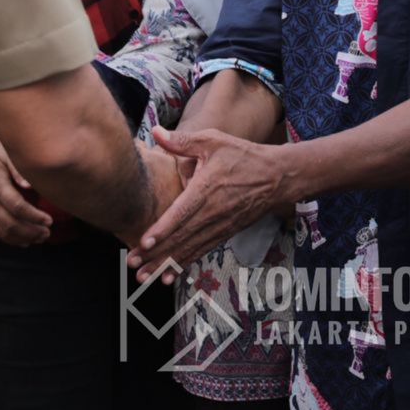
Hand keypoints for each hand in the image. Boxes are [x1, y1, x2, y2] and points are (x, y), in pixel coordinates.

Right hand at [0, 136, 53, 246]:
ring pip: (1, 232)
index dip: (34, 216)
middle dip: (30, 232)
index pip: (16, 206)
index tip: (49, 220)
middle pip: (9, 224)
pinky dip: (10, 239)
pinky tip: (25, 241)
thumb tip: (29, 186)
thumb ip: (17, 169)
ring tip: (40, 238)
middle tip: (47, 233)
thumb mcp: (6, 152)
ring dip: (22, 238)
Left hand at [127, 126, 291, 283]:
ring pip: (189, 249)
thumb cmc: (243, 156)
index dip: (162, 229)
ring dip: (166, 264)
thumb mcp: (213, 141)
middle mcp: (213, 212)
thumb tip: (155, 131)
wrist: (277, 177)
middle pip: (181, 237)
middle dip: (155, 253)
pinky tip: (170, 276)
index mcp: (207, 189)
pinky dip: (184, 264)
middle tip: (132, 265)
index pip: (182, 213)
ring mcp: (220, 226)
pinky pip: (201, 251)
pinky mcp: (225, 233)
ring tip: (144, 277)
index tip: (144, 242)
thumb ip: (182, 141)